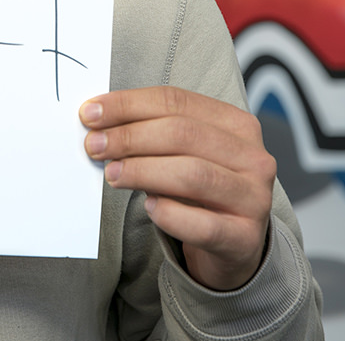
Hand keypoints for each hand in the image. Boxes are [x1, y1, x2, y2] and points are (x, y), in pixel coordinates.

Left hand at [80, 86, 274, 290]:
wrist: (235, 244)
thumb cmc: (200, 191)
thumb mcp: (182, 154)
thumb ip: (151, 135)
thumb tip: (99, 125)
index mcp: (236, 125)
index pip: (175, 101)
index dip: (128, 104)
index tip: (90, 114)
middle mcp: (253, 157)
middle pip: (182, 134)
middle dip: (130, 136)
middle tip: (94, 145)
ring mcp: (254, 198)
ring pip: (192, 175)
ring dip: (142, 171)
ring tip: (112, 174)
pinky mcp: (245, 237)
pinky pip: (204, 224)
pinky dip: (170, 214)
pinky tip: (149, 208)